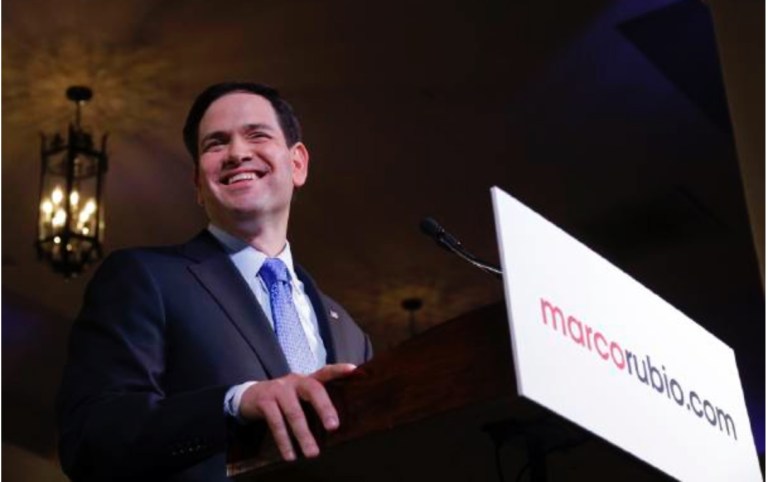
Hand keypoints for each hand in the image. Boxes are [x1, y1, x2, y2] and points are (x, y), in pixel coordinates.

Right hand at [238, 363, 356, 460]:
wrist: (250, 396)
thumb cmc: (284, 398)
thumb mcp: (299, 394)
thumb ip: (315, 401)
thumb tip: (337, 425)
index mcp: (307, 379)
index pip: (325, 372)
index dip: (338, 370)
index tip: (353, 369)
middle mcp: (294, 380)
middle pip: (313, 389)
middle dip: (324, 408)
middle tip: (333, 427)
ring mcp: (279, 389)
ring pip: (294, 412)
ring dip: (303, 434)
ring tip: (312, 453)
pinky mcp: (265, 401)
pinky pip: (276, 422)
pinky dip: (284, 441)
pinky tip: (290, 455)